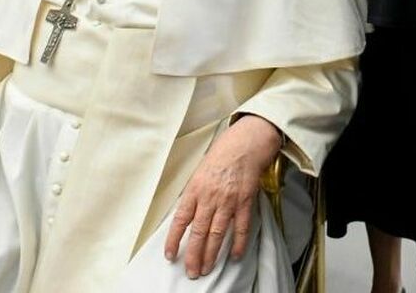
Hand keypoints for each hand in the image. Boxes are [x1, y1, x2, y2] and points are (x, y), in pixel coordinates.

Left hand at [165, 114, 282, 278]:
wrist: (244, 144)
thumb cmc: (221, 156)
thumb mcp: (198, 173)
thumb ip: (193, 195)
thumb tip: (186, 217)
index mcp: (195, 189)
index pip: (180, 220)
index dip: (174, 240)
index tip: (170, 255)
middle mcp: (210, 197)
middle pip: (199, 233)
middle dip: (194, 255)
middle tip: (191, 271)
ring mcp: (228, 201)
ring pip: (217, 234)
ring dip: (211, 254)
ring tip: (207, 268)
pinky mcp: (245, 202)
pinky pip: (241, 227)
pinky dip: (238, 243)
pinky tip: (235, 255)